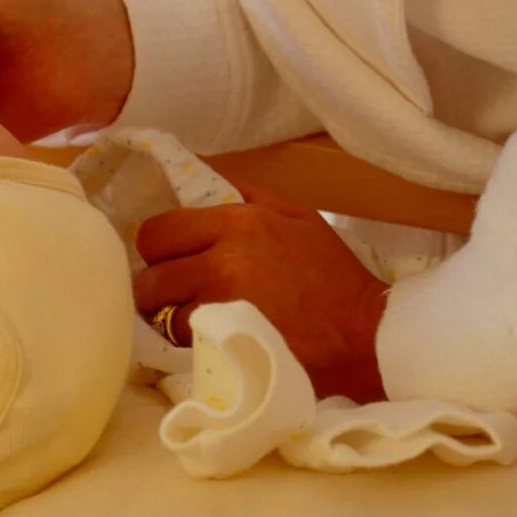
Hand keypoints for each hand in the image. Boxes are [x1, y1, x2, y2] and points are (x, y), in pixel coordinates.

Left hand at [133, 180, 390, 401]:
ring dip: (173, 317)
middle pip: (150, 275)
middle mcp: (222, 259)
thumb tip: (203, 173)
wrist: (365, 338)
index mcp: (237, 222)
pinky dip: (192, 341)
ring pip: (163, 311)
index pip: (158, 231)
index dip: (159, 248)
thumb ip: (247, 195)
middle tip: (178, 292)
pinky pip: (184, 340)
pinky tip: (213, 338)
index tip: (172, 258)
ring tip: (200, 317)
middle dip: (158, 285)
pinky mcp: (226, 342)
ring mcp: (221, 304)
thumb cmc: (334, 277)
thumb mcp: (298, 218)